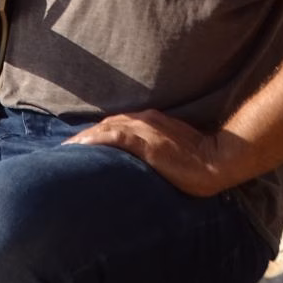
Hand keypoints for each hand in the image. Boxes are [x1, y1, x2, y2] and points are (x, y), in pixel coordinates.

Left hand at [64, 109, 228, 197]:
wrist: (219, 159)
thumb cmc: (199, 157)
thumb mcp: (170, 147)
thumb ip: (151, 148)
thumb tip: (135, 162)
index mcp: (148, 120)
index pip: (113, 126)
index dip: (94, 135)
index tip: (76, 146)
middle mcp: (142, 120)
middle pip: (104, 125)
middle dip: (84, 137)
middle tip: (64, 151)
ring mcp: (143, 129)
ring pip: (105, 129)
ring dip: (83, 139)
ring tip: (65, 151)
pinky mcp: (146, 141)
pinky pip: (114, 137)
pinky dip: (95, 140)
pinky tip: (79, 147)